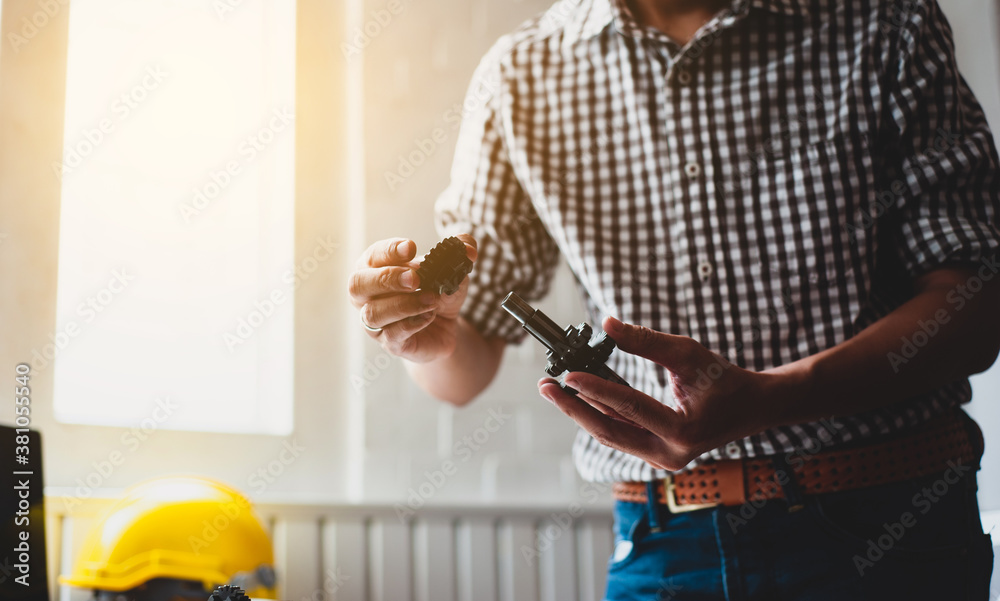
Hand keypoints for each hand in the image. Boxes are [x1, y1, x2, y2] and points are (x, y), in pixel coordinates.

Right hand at [348, 235, 476, 362]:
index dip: (388, 251)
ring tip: (431, 299)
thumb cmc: (436, 291)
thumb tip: (468, 249)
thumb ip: (458, 253)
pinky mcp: (390, 343)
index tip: (411, 247)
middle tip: (416, 279)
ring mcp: (375, 322)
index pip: (372, 256)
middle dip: (387, 278)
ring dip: (404, 304)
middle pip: (357, 284)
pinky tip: (429, 315)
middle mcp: (367, 296)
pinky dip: (412, 323)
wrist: (445, 327)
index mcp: (374, 269)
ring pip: (373, 313)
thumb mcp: (450, 269)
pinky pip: (392, 334)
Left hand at [538, 317, 797, 470]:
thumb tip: (607, 325)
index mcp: (684, 433)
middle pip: (610, 431)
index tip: (567, 374)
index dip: (596, 388)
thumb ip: (647, 341)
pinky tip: (579, 395)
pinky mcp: (655, 454)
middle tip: (546, 386)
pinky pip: (621, 433)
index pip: (630, 408)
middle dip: (574, 408)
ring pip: (612, 434)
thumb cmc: (725, 379)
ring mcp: (662, 459)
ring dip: (582, 410)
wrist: (752, 408)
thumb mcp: (689, 354)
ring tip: (554, 389)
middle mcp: (670, 454)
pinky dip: (600, 413)